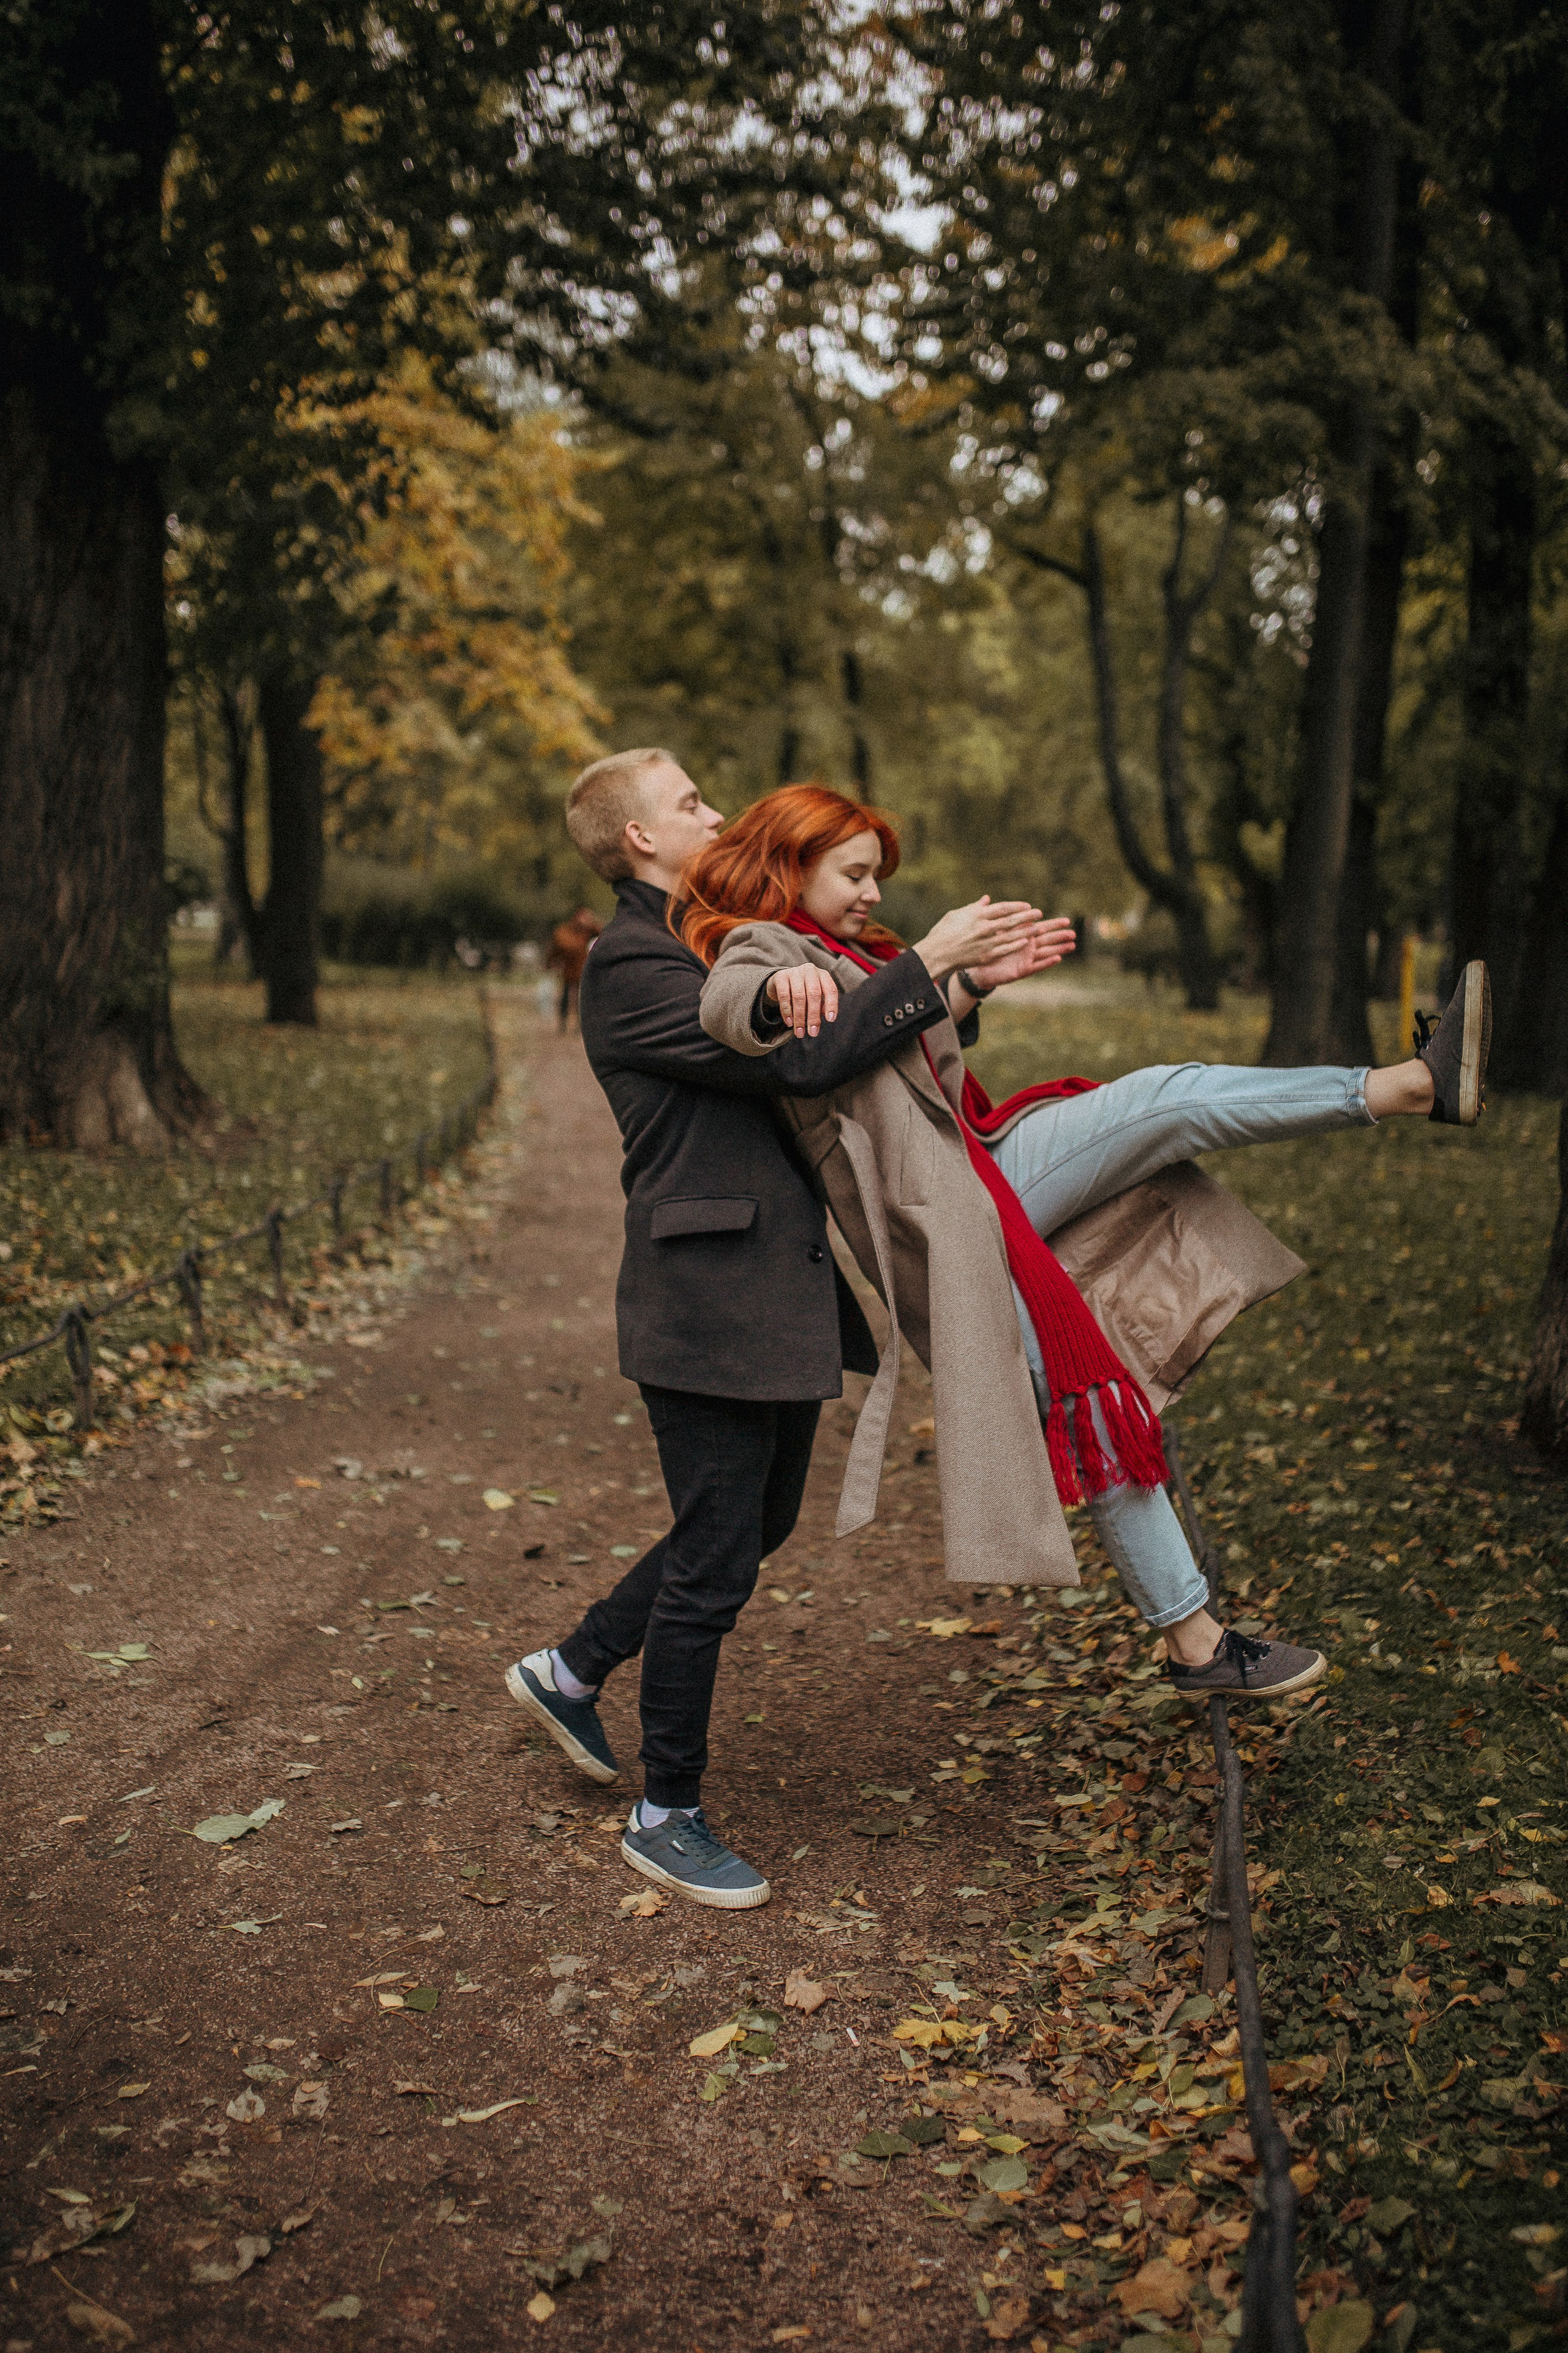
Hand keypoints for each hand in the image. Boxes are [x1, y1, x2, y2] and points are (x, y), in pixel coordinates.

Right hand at [766, 963, 839, 1037]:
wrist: (782, 981)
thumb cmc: (804, 991)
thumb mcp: (815, 997)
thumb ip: (821, 1006)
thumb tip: (822, 1018)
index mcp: (823, 975)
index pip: (830, 990)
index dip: (831, 1005)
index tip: (830, 1020)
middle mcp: (810, 971)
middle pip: (814, 994)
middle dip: (813, 1016)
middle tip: (813, 1033)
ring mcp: (795, 972)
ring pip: (799, 997)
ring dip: (799, 1017)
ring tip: (799, 1033)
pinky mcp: (780, 976)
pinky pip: (784, 996)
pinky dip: (787, 1011)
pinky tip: (789, 1023)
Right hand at [910, 895, 1045, 982]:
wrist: (937, 954)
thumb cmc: (943, 932)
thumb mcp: (956, 915)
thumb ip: (974, 908)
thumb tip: (986, 899)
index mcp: (977, 915)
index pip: (1002, 908)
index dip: (1017, 906)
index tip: (1027, 905)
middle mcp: (984, 927)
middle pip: (1010, 920)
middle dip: (1026, 916)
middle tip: (1039, 913)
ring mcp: (986, 942)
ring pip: (1011, 935)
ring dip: (1026, 930)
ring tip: (1037, 928)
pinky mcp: (986, 955)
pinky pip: (1005, 949)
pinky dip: (1016, 945)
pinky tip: (1025, 941)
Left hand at [966, 915, 1077, 992]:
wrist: (979, 967)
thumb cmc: (988, 948)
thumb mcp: (995, 931)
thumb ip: (1002, 919)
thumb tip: (998, 902)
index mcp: (1023, 936)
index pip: (1042, 928)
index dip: (1054, 925)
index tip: (1067, 920)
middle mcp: (1027, 947)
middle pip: (1048, 940)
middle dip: (1061, 936)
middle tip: (1074, 933)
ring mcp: (1026, 959)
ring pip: (1046, 953)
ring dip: (1059, 949)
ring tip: (1072, 945)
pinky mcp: (1022, 970)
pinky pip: (1037, 966)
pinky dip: (1047, 963)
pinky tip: (1057, 958)